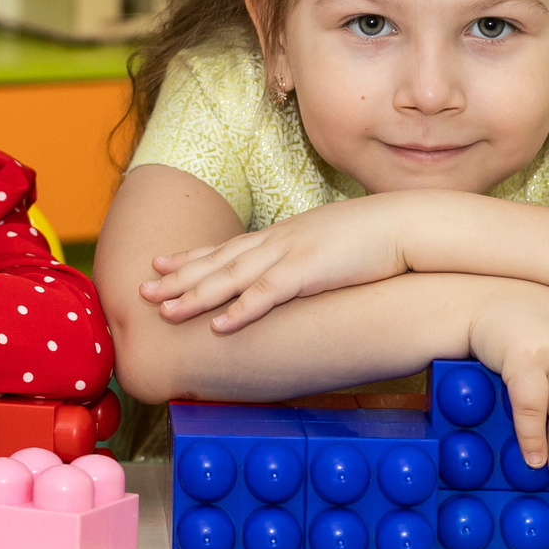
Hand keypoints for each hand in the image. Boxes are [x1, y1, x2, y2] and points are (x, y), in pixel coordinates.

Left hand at [141, 196, 417, 331]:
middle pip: (217, 262)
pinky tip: (219, 325)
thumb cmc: (376, 238)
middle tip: (141, 289)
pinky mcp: (310, 272)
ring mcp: (290, 255)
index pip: (226, 248)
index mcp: (282, 236)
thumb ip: (307, 259)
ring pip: (231, 278)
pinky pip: (268, 294)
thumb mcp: (330, 246)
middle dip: (177, 277)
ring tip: (164, 310)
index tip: (159, 263)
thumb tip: (298, 274)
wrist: (407, 224)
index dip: (190, 257)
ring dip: (195, 294)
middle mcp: (278, 242)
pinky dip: (241, 310)